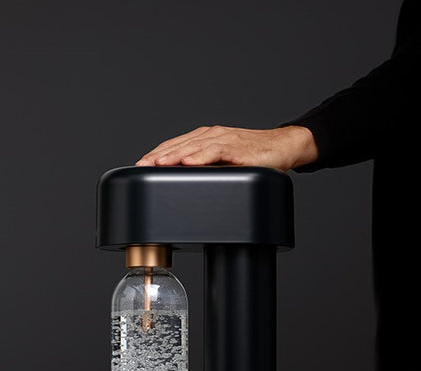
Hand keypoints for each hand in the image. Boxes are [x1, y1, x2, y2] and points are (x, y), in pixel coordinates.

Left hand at [135, 125, 317, 170]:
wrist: (284, 147)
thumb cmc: (252, 157)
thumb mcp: (222, 163)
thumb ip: (203, 169)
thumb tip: (180, 184)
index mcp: (204, 139)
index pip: (173, 145)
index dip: (154, 155)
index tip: (137, 167)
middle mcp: (211, 136)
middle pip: (178, 145)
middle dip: (157, 156)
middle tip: (140, 167)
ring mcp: (224, 140)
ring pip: (194, 146)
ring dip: (174, 155)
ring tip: (157, 163)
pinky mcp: (238, 147)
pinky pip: (216, 151)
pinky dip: (201, 156)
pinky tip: (188, 162)